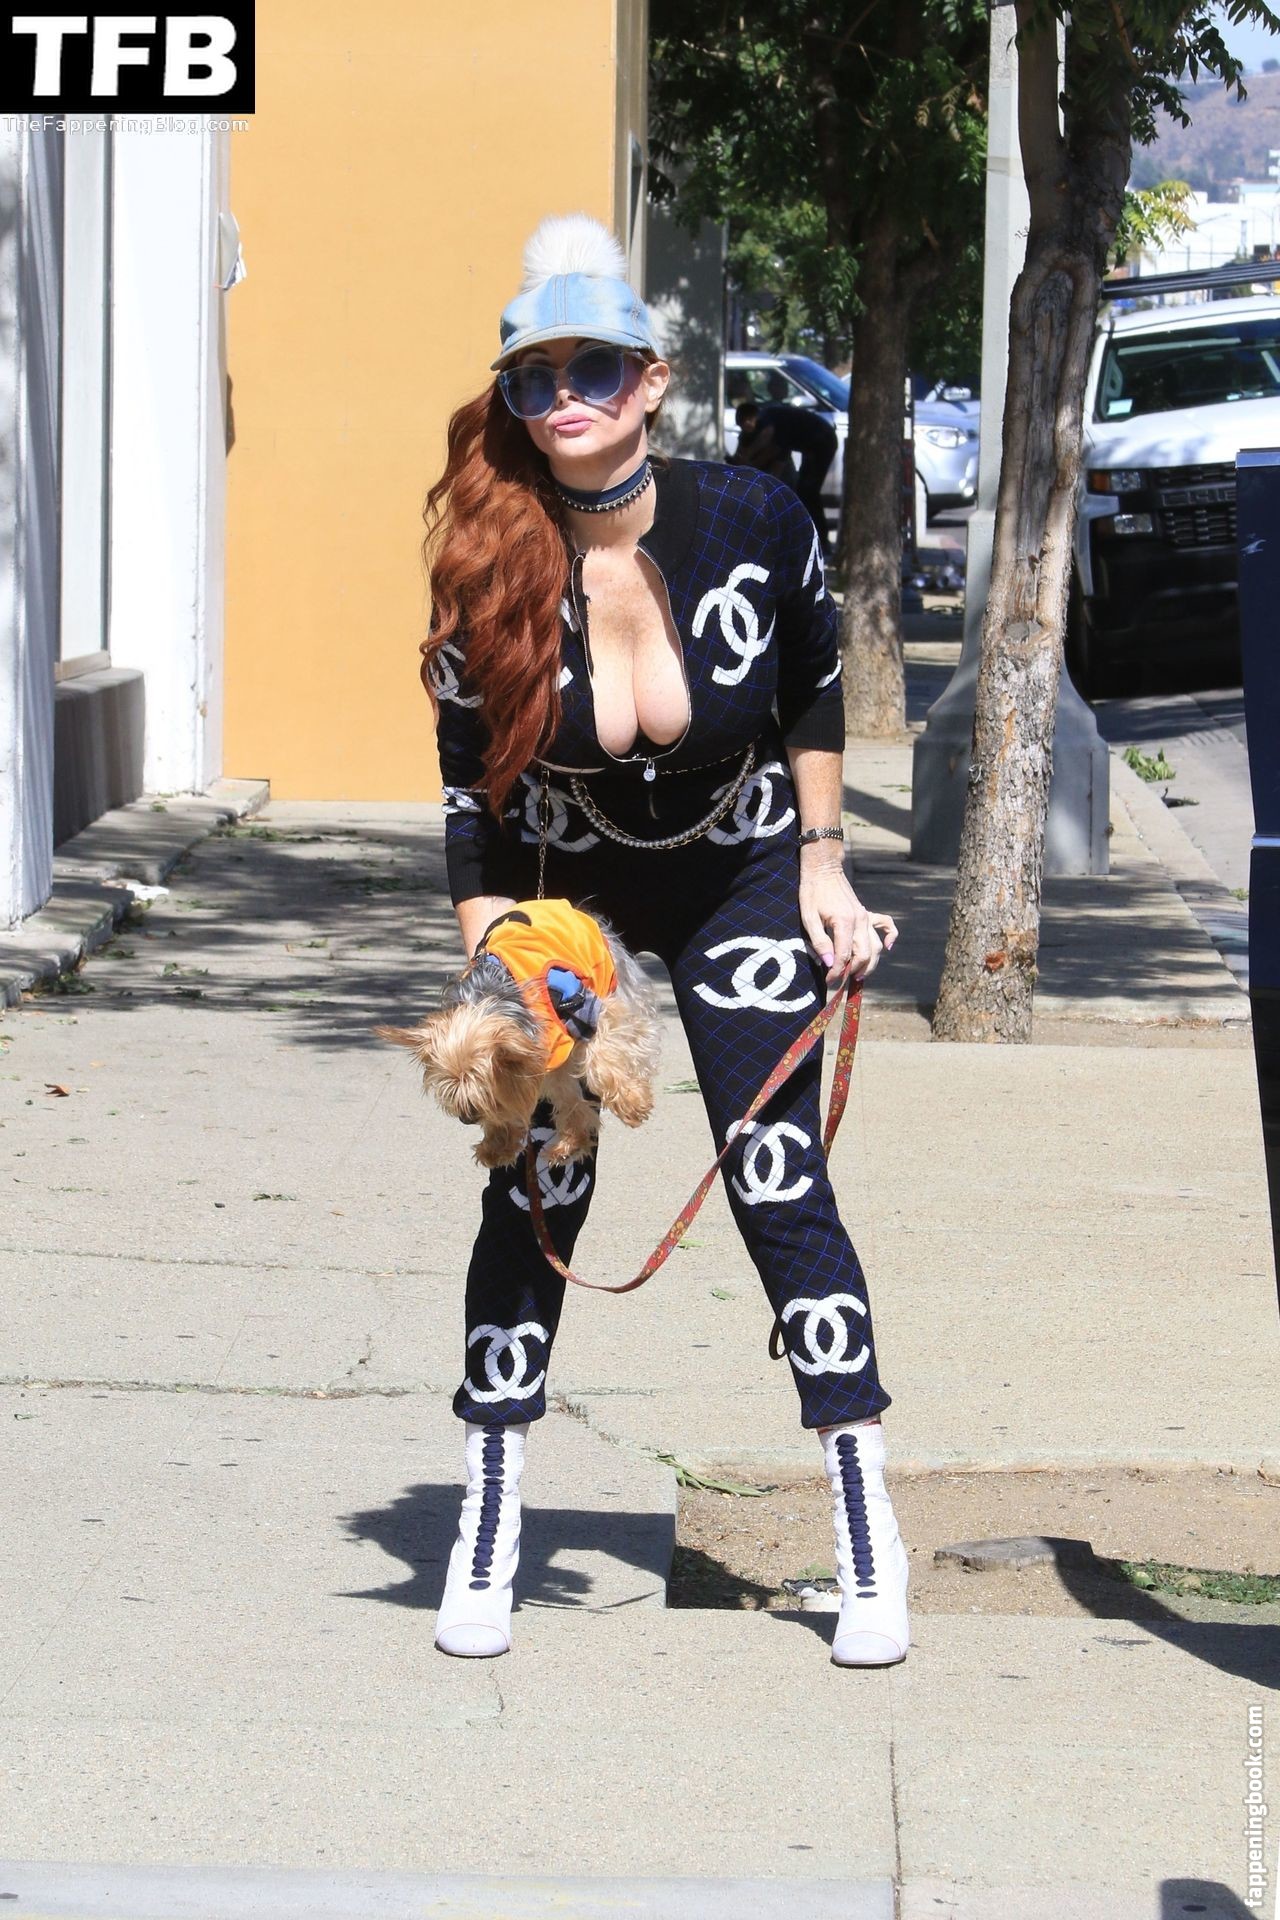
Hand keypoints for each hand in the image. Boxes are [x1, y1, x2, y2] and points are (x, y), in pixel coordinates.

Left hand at [797, 863, 898, 988]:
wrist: (823, 869)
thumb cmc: (812, 892)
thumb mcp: (808, 918)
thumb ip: (819, 942)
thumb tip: (829, 963)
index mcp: (844, 923)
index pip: (845, 955)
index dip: (837, 972)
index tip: (829, 981)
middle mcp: (860, 920)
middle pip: (864, 954)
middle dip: (854, 971)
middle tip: (842, 982)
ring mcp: (866, 916)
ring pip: (876, 946)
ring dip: (869, 963)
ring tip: (857, 975)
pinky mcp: (867, 913)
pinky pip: (887, 925)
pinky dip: (890, 937)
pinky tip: (886, 948)